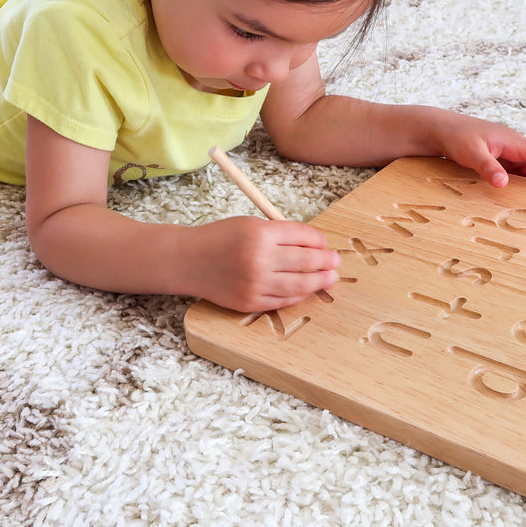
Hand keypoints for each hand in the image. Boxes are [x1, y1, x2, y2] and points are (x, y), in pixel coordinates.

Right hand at [189, 216, 340, 312]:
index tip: (325, 243)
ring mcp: (255, 283)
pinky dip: (298, 296)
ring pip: (299, 285)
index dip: (318, 240)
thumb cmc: (220, 239)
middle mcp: (258, 259)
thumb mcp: (249, 224)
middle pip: (305, 261)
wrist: (189, 260)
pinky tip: (306, 290)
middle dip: (326, 261)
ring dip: (319, 281)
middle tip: (336, 261)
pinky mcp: (250, 302)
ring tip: (330, 278)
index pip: (302, 236)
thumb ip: (279, 233)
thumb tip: (314, 244)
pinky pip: (282, 301)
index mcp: (260, 233)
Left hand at [432, 113, 525, 190]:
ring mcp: (504, 151)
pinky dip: (517, 184)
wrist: (438, 129)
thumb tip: (504, 183)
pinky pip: (513, 172)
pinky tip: (515, 198)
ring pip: (525, 170)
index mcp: (512, 141)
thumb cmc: (455, 136)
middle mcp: (512, 145)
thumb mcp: (472, 153)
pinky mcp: (496, 157)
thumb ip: (488, 168)